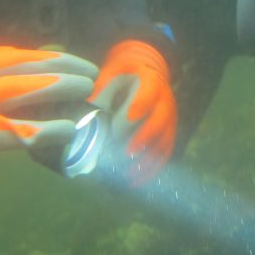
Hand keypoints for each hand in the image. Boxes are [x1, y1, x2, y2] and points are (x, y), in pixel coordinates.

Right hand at [0, 46, 97, 206]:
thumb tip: (2, 90)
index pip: (12, 55)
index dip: (45, 57)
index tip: (69, 60)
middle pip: (26, 67)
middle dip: (63, 68)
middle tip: (90, 73)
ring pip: (24, 92)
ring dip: (60, 91)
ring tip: (88, 93)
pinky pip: (12, 132)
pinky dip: (43, 130)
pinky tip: (66, 131)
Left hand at [89, 40, 176, 184]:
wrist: (147, 71)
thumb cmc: (124, 72)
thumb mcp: (113, 72)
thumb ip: (101, 88)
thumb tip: (85, 109)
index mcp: (151, 79)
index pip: (149, 91)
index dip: (140, 105)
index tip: (124, 120)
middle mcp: (165, 99)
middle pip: (161, 119)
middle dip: (144, 136)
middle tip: (127, 151)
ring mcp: (169, 117)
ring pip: (164, 140)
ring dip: (149, 159)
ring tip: (129, 176)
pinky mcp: (168, 133)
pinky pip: (164, 153)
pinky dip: (152, 169)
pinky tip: (135, 183)